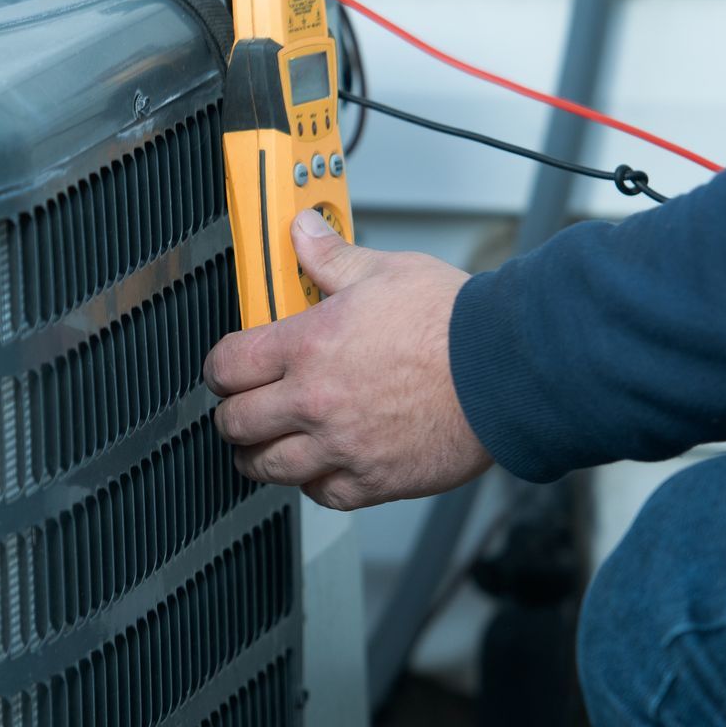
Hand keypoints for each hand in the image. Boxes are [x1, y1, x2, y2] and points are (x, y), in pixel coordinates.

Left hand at [205, 208, 493, 509]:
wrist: (505, 371)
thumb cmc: (452, 323)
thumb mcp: (384, 271)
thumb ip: (332, 257)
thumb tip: (303, 231)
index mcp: (308, 346)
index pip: (227, 365)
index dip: (219, 367)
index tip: (226, 368)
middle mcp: (315, 401)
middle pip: (236, 423)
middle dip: (231, 413)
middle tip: (241, 406)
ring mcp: (341, 446)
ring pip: (268, 467)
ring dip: (259, 455)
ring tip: (266, 445)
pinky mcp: (373, 480)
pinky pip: (322, 495)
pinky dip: (314, 484)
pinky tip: (321, 466)